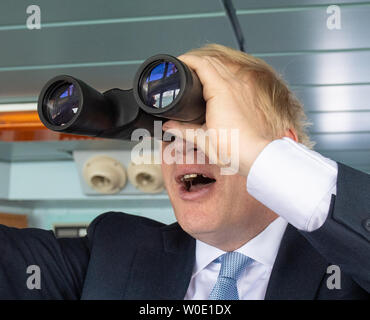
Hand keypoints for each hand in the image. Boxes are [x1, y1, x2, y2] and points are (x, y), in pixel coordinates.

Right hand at [162, 54, 269, 176]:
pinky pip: (233, 77)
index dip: (188, 60)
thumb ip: (183, 130)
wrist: (255, 155)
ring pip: (224, 67)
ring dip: (210, 66)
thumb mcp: (202, 139)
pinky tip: (215, 85)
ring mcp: (243, 89)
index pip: (202, 64)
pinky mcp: (248, 95)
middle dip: (197, 61)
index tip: (178, 62)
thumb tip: (169, 126)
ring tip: (198, 74)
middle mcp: (234, 85)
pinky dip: (221, 75)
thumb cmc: (234, 148)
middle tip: (184, 68)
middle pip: (212, 62)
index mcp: (220, 91)